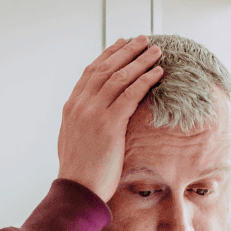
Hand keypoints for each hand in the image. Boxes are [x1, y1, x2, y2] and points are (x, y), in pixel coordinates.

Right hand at [57, 35, 163, 201]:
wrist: (76, 190)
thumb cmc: (79, 174)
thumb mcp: (74, 142)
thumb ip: (82, 125)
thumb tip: (92, 122)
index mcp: (72, 107)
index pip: (91, 72)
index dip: (108, 55)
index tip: (121, 44)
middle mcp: (81, 105)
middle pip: (106, 68)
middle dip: (126, 51)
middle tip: (142, 39)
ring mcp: (94, 113)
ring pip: (120, 77)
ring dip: (140, 61)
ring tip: (155, 51)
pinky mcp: (109, 124)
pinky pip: (131, 94)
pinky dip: (145, 80)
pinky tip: (158, 73)